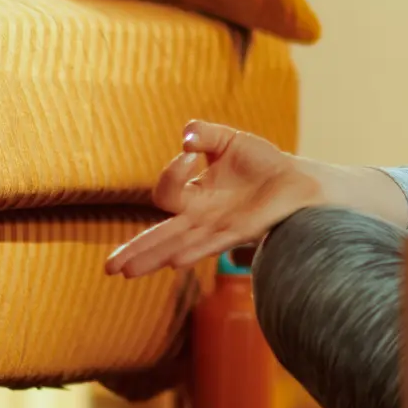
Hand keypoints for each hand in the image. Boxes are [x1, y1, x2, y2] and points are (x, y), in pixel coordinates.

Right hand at [103, 120, 319, 278]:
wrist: (297, 180)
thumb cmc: (260, 163)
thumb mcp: (228, 141)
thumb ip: (205, 134)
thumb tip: (186, 137)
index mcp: (193, 197)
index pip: (166, 193)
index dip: (171, 172)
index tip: (190, 151)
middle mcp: (200, 218)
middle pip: (160, 237)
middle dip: (135, 251)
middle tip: (110, 268)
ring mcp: (217, 228)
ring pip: (177, 246)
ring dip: (152, 257)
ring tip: (126, 272)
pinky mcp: (240, 231)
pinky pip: (211, 243)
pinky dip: (192, 250)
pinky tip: (174, 261)